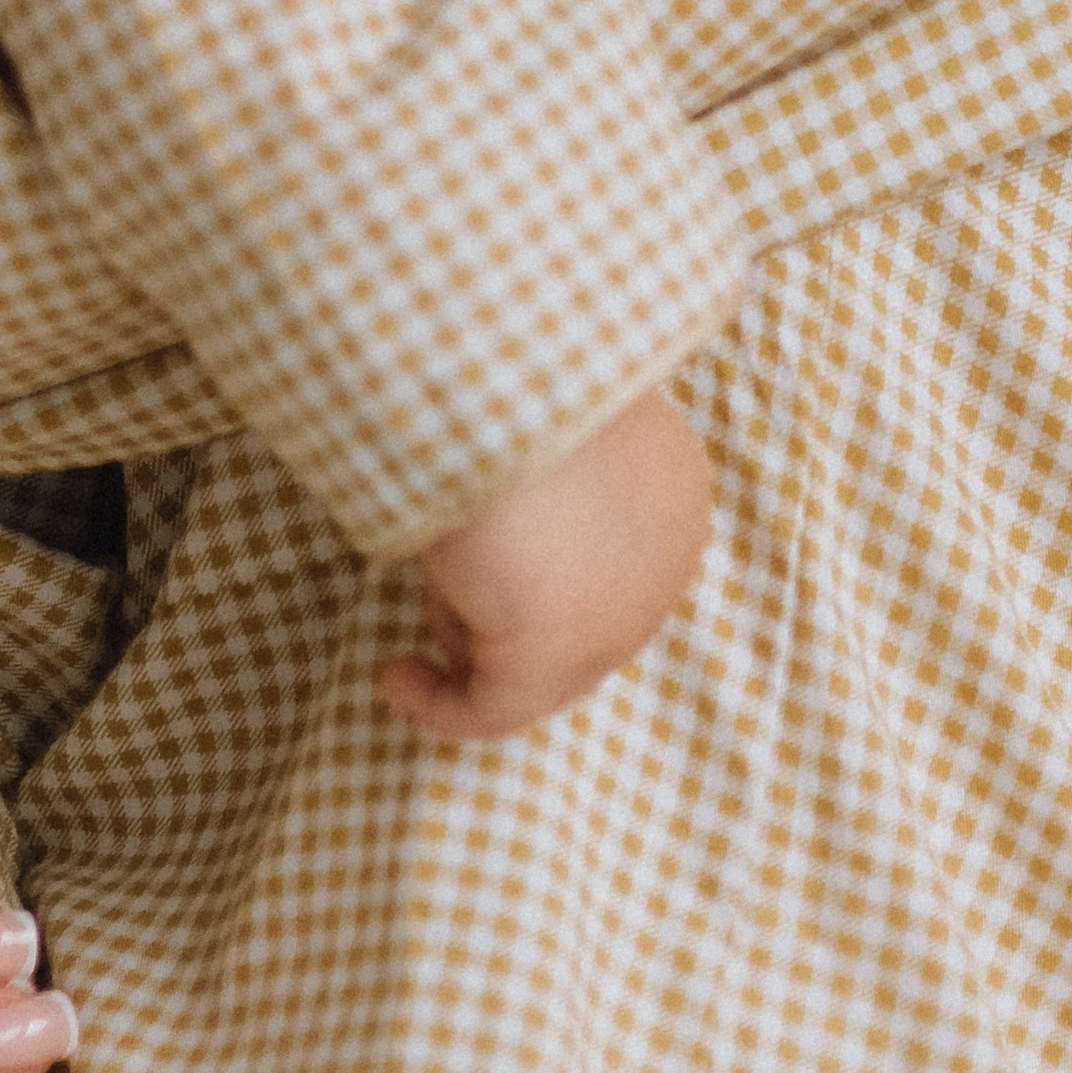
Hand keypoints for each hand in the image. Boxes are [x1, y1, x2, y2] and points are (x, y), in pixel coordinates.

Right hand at [380, 386, 713, 741]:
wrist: (481, 363)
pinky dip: (437, 703)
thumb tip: (512, 554)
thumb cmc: (499, 369)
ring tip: (432, 555)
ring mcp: (620, 615)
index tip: (482, 568)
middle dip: (504, 610)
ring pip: (528, 660)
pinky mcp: (554, 653)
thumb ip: (557, 485)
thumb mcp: (542, 421)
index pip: (613, 565)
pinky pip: (489, 709)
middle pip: (576, 620)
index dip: (542, 576)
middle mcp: (669, 560)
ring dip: (465, 621)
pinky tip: (395, 675)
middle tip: (445, 583)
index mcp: (676, 490)